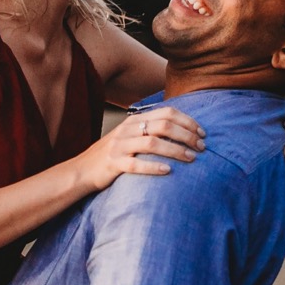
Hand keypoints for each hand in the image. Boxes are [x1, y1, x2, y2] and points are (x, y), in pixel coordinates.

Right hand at [79, 108, 205, 190]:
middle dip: (186, 135)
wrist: (82, 170)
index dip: (188, 121)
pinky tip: (168, 171)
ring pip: (152, 143)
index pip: (167, 113)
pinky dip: (154, 167)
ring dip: (175, 150)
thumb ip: (150, 130)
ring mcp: (119, 146)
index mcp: (134, 120)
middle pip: (163, 126)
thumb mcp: (130, 136)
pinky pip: (135, 165)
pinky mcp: (113, 164)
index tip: (202, 133)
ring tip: (191, 158)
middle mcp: (127, 130)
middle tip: (201, 147)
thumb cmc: (112, 154)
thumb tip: (181, 131)